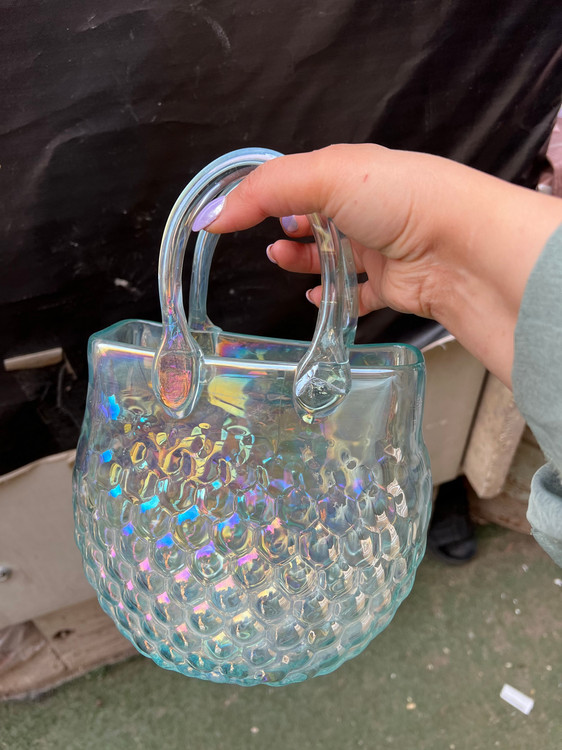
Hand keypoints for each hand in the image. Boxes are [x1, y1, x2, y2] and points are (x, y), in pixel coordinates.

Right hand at [198, 144, 561, 386]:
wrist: (462, 250)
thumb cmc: (403, 200)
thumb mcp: (325, 177)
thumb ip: (263, 193)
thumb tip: (211, 215)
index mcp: (353, 172)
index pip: (298, 179)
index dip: (263, 195)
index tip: (231, 214)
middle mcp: (368, 208)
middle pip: (315, 218)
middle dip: (286, 228)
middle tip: (268, 240)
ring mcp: (381, 248)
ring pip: (332, 256)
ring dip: (303, 260)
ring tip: (283, 262)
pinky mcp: (393, 285)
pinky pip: (356, 293)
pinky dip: (332, 296)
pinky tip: (316, 297)